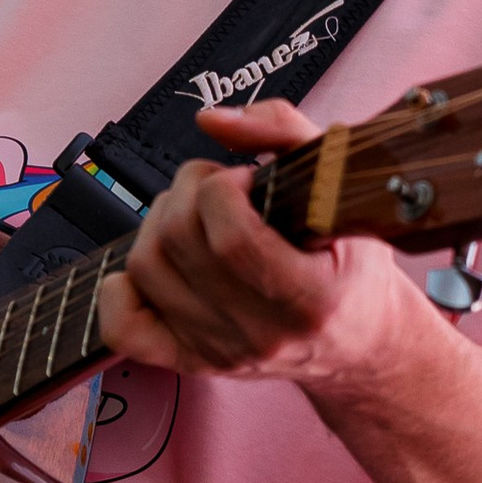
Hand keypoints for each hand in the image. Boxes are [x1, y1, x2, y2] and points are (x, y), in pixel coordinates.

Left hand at [99, 100, 420, 396]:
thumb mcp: (343, 184)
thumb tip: (210, 120)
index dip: (224, 188)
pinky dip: (122, 288)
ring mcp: (222, 353)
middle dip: (190, 190)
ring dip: (161, 222)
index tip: (246, 179)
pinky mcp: (193, 361)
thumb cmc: (352, 261)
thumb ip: (283, 131)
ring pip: (146, 268)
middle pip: (177, 242)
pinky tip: (161, 261)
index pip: (231, 238)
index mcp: (309, 298)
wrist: (359, 340)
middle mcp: (262, 335)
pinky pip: (124, 329)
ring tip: (198, 217)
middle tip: (221, 189)